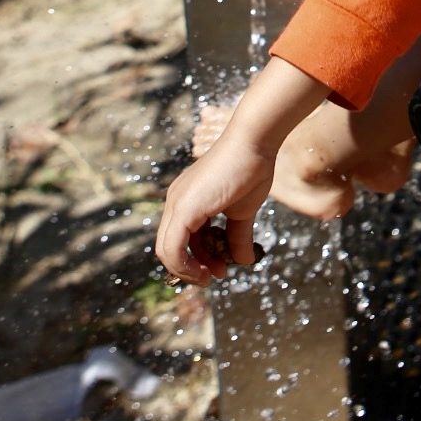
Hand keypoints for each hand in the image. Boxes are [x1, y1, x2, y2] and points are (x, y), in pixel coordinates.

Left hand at [155, 131, 274, 285]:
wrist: (254, 145)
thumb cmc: (250, 171)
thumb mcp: (242, 211)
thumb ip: (237, 236)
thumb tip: (244, 261)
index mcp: (185, 201)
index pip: (178, 238)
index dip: (194, 259)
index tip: (217, 267)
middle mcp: (175, 201)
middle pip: (168, 248)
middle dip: (189, 268)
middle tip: (213, 276)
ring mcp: (176, 203)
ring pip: (167, 250)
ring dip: (189, 270)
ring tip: (216, 273)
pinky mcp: (183, 208)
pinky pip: (173, 247)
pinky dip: (187, 264)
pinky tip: (210, 269)